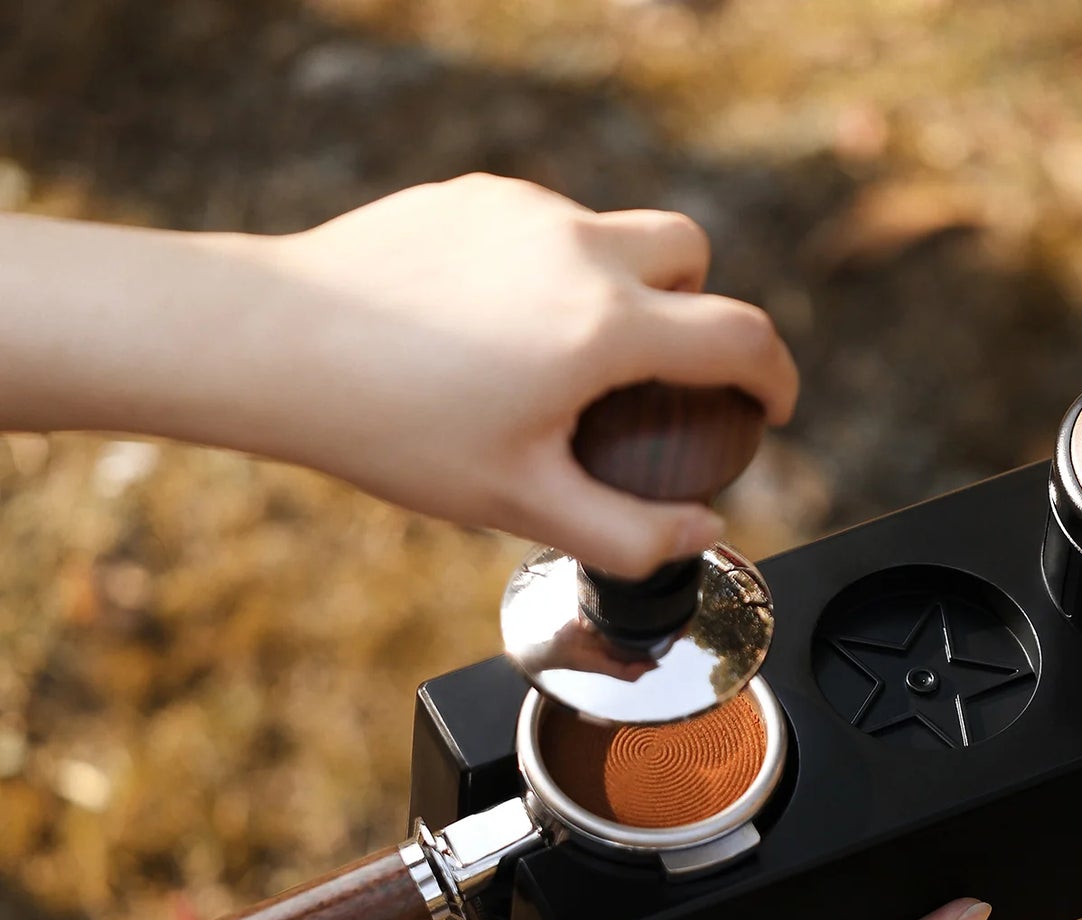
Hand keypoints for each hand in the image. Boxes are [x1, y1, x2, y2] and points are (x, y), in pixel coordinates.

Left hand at [235, 176, 798, 576]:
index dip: (775, 378)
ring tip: (563, 359)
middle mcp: (579, 248)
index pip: (741, 337)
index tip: (772, 407)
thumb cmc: (394, 428)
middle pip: (693, 252)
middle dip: (703, 307)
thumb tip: (700, 537)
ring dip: (626, 285)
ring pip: (617, 232)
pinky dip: (556, 268)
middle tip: (665, 373)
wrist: (279, 344)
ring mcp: (525, 210)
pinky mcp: (475, 193)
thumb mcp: (521, 504)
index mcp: (605, 327)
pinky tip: (498, 324)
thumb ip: (628, 535)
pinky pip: (550, 224)